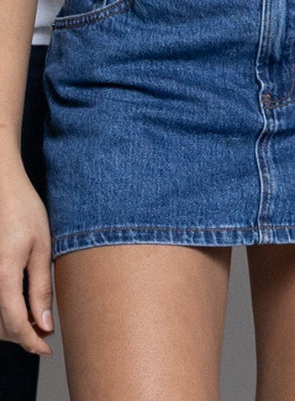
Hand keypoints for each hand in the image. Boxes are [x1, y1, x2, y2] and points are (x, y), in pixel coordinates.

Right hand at [0, 167, 52, 354]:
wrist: (2, 188)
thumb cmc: (23, 211)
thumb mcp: (41, 247)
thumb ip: (40, 288)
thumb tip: (44, 324)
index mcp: (3, 275)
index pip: (15, 324)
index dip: (31, 342)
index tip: (47, 349)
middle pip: (1, 327)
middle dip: (23, 336)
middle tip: (46, 333)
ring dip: (12, 327)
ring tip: (35, 320)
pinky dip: (4, 312)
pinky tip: (20, 306)